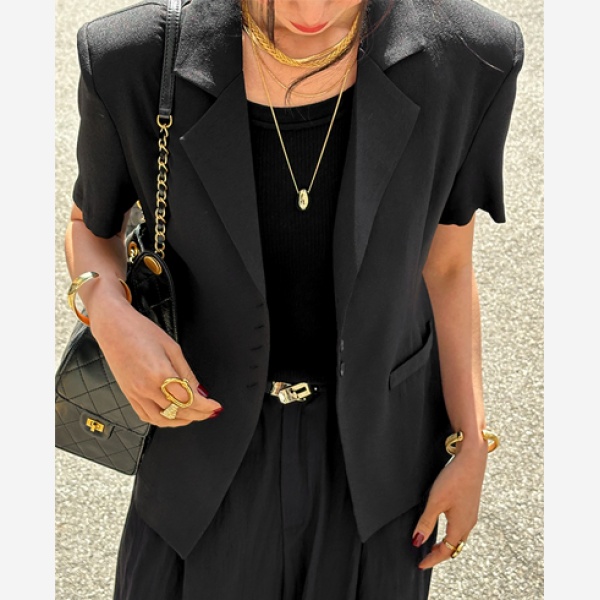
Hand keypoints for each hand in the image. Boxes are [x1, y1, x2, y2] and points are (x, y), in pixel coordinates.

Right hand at [90, 297, 222, 427]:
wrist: (114, 328)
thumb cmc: (142, 332)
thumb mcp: (172, 348)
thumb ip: (187, 373)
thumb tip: (200, 391)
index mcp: (160, 374)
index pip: (189, 400)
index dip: (205, 406)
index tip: (215, 406)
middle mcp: (146, 388)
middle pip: (178, 411)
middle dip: (198, 414)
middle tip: (209, 412)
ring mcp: (135, 394)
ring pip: (161, 419)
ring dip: (181, 421)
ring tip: (194, 416)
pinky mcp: (128, 395)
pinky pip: (146, 416)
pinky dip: (161, 420)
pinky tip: (172, 416)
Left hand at [411, 441, 487, 568]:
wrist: (472, 460)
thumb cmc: (454, 479)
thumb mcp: (435, 502)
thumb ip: (426, 522)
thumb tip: (418, 541)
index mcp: (460, 526)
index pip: (446, 551)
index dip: (432, 559)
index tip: (421, 564)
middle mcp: (468, 523)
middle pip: (454, 546)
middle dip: (440, 553)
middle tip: (425, 556)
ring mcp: (471, 514)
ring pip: (458, 537)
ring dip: (446, 543)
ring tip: (432, 544)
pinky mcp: (470, 505)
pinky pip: (461, 526)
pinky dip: (451, 533)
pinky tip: (443, 525)